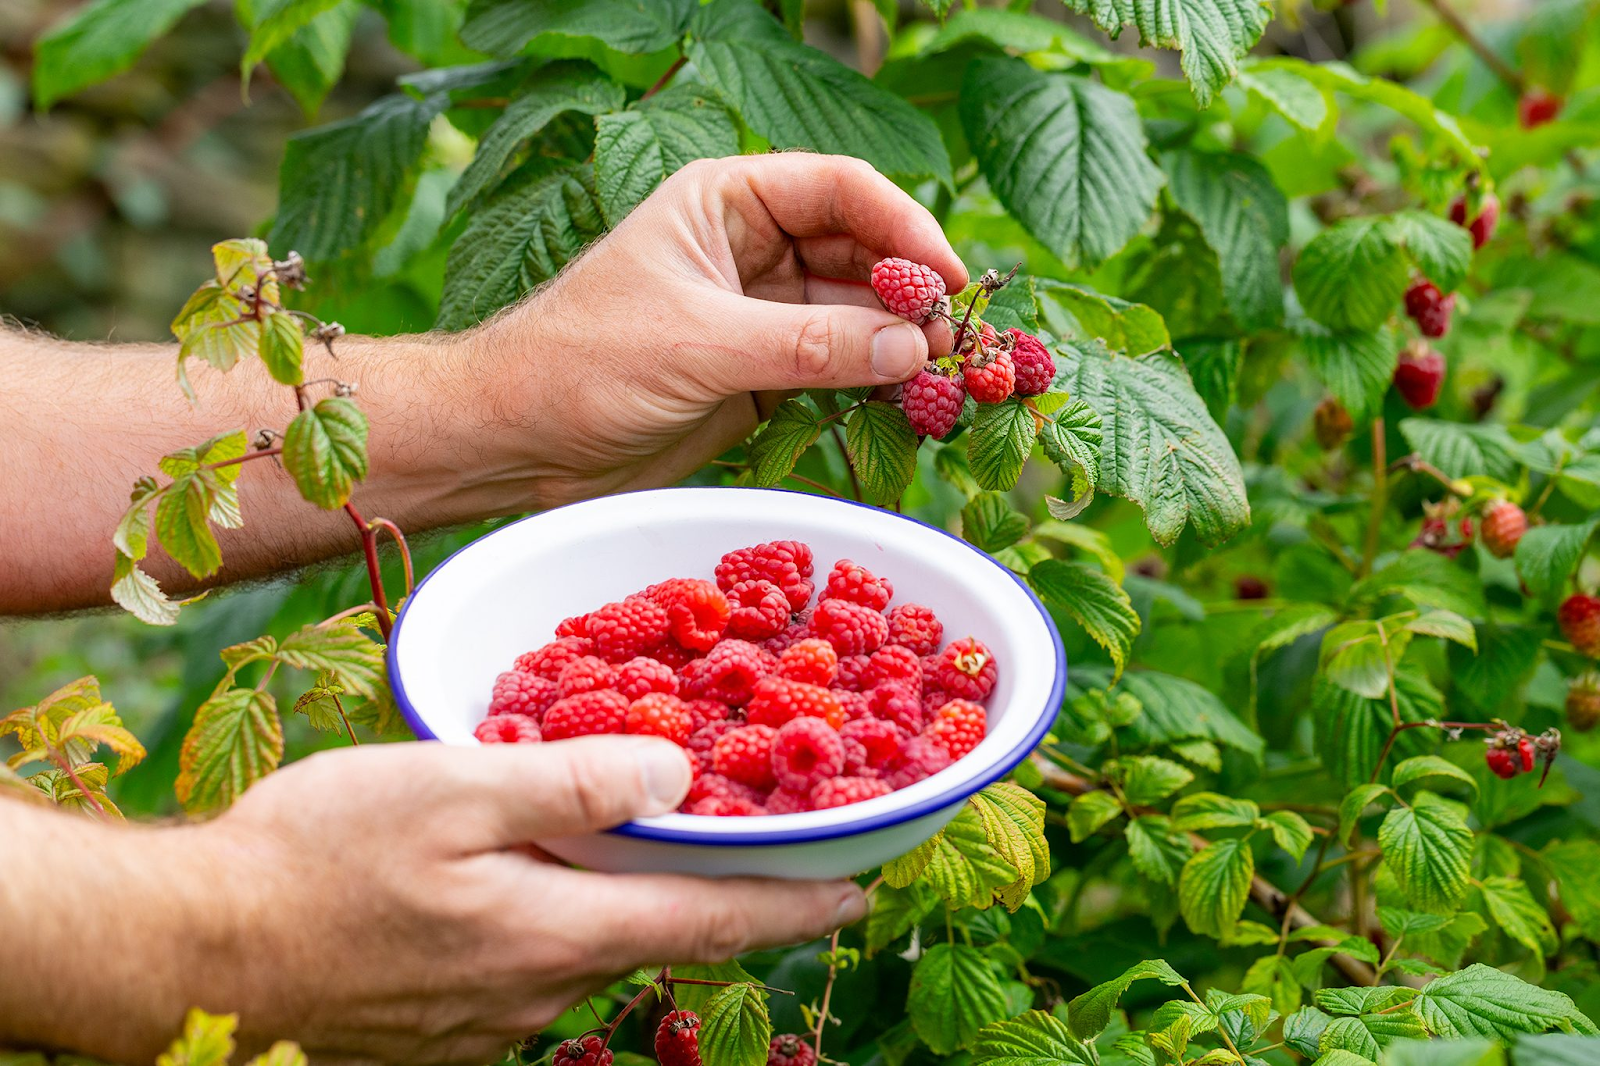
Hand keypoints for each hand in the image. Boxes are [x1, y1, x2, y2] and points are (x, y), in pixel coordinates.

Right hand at [48, 738, 862, 1063]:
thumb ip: (573, 782)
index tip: (859, 892)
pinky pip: (524, 967)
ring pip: (585, 948)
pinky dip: (549, 920)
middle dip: (705, 893)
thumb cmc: (311, 860)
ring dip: (614, 901)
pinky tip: (509, 879)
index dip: (796, 905)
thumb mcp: (449, 788)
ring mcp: (487, 1023)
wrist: (183, 954)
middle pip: (655, 937)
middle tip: (737, 837)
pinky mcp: (440, 1029)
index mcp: (557, 934)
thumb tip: (678, 779)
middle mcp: (539, 994)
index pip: (714, 925)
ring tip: (608, 841)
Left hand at [468, 153, 967, 507]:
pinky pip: (838, 368)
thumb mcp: (699, 345)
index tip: (950, 281)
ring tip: (948, 381)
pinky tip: (910, 404)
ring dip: (902, 346)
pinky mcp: (762, 375)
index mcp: (726, 201)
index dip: (905, 229)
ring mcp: (761, 313)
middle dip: (912, 293)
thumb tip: (912, 349)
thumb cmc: (582, 365)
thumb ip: (808, 345)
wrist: (517, 441)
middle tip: (960, 344)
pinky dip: (876, 384)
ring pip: (858, 315)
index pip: (841, 189)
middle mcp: (752, 248)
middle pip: (862, 251)